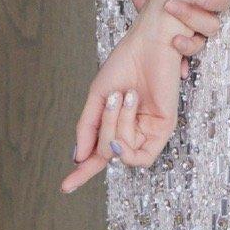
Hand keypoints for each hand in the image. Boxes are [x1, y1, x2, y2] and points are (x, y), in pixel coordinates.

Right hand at [62, 7, 183, 192]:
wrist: (148, 42)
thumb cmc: (126, 62)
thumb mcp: (97, 95)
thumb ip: (87, 127)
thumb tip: (78, 157)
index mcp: (117, 122)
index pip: (99, 153)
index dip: (82, 172)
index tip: (65, 187)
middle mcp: (133, 130)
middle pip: (107, 154)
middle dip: (102, 130)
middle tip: (110, 99)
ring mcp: (149, 131)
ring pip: (121, 154)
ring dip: (115, 128)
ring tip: (125, 96)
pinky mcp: (164, 129)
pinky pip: (142, 157)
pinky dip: (127, 147)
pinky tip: (126, 119)